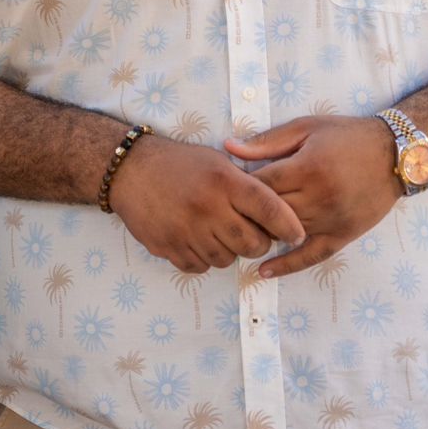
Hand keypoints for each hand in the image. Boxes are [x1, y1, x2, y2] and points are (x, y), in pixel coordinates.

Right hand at [111, 135, 304, 273]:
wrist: (130, 171)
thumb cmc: (180, 164)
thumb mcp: (217, 161)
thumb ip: (246, 185)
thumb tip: (279, 215)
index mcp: (224, 181)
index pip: (270, 210)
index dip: (289, 226)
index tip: (297, 235)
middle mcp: (207, 207)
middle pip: (253, 244)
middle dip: (258, 242)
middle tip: (250, 232)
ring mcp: (186, 231)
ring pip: (227, 259)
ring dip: (229, 250)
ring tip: (218, 232)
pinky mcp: (168, 247)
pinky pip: (201, 267)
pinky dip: (204, 258)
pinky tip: (198, 239)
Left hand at [223, 115, 399, 278]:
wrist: (395, 155)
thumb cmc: (347, 137)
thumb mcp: (306, 128)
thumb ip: (267, 141)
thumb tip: (229, 148)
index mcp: (307, 168)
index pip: (261, 186)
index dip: (240, 187)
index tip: (227, 186)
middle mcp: (319, 198)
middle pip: (270, 213)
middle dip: (247, 212)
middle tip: (227, 211)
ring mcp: (331, 221)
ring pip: (286, 235)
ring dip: (262, 234)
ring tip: (239, 234)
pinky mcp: (343, 236)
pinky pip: (311, 256)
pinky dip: (287, 266)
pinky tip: (264, 271)